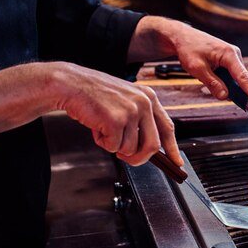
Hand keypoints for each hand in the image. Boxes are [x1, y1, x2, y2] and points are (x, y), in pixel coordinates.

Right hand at [0, 62, 181, 166]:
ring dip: (115, 146)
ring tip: (104, 130)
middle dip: (139, 158)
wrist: (70, 84)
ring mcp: (131, 111)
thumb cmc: (95, 95)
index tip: (177, 163)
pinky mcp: (116, 120)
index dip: (173, 149)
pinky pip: (114, 146)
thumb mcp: (124, 102)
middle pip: (152, 145)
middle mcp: (144, 103)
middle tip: (126, 158)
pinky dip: (103, 143)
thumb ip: (139, 120)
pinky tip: (96, 128)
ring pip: (130, 148)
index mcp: (149, 97)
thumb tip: (149, 148)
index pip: (167, 128)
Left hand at [127, 16, 247, 105]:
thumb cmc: (189, 48)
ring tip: (206, 78)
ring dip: (224, 86)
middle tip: (227, 100)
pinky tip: (209, 77)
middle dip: (235, 92)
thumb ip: (212, 83)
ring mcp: (232, 58)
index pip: (243, 77)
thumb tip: (225, 96)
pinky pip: (229, 77)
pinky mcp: (227, 62)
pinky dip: (222, 82)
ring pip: (233, 80)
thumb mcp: (197, 68)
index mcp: (229, 54)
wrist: (182, 37)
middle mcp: (234, 55)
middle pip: (240, 80)